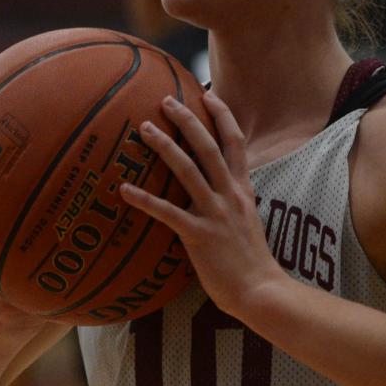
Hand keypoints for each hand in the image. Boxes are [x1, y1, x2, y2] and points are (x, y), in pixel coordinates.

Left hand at [119, 93, 285, 319]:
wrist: (261, 291)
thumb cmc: (252, 263)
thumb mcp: (248, 222)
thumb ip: (234, 202)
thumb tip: (220, 192)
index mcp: (243, 190)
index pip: (235, 142)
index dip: (222, 115)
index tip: (207, 95)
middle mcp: (230, 195)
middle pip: (208, 146)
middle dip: (187, 119)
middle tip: (166, 100)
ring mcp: (215, 214)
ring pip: (188, 170)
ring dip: (164, 146)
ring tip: (143, 128)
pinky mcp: (199, 235)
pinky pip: (167, 212)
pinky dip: (144, 199)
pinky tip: (123, 189)